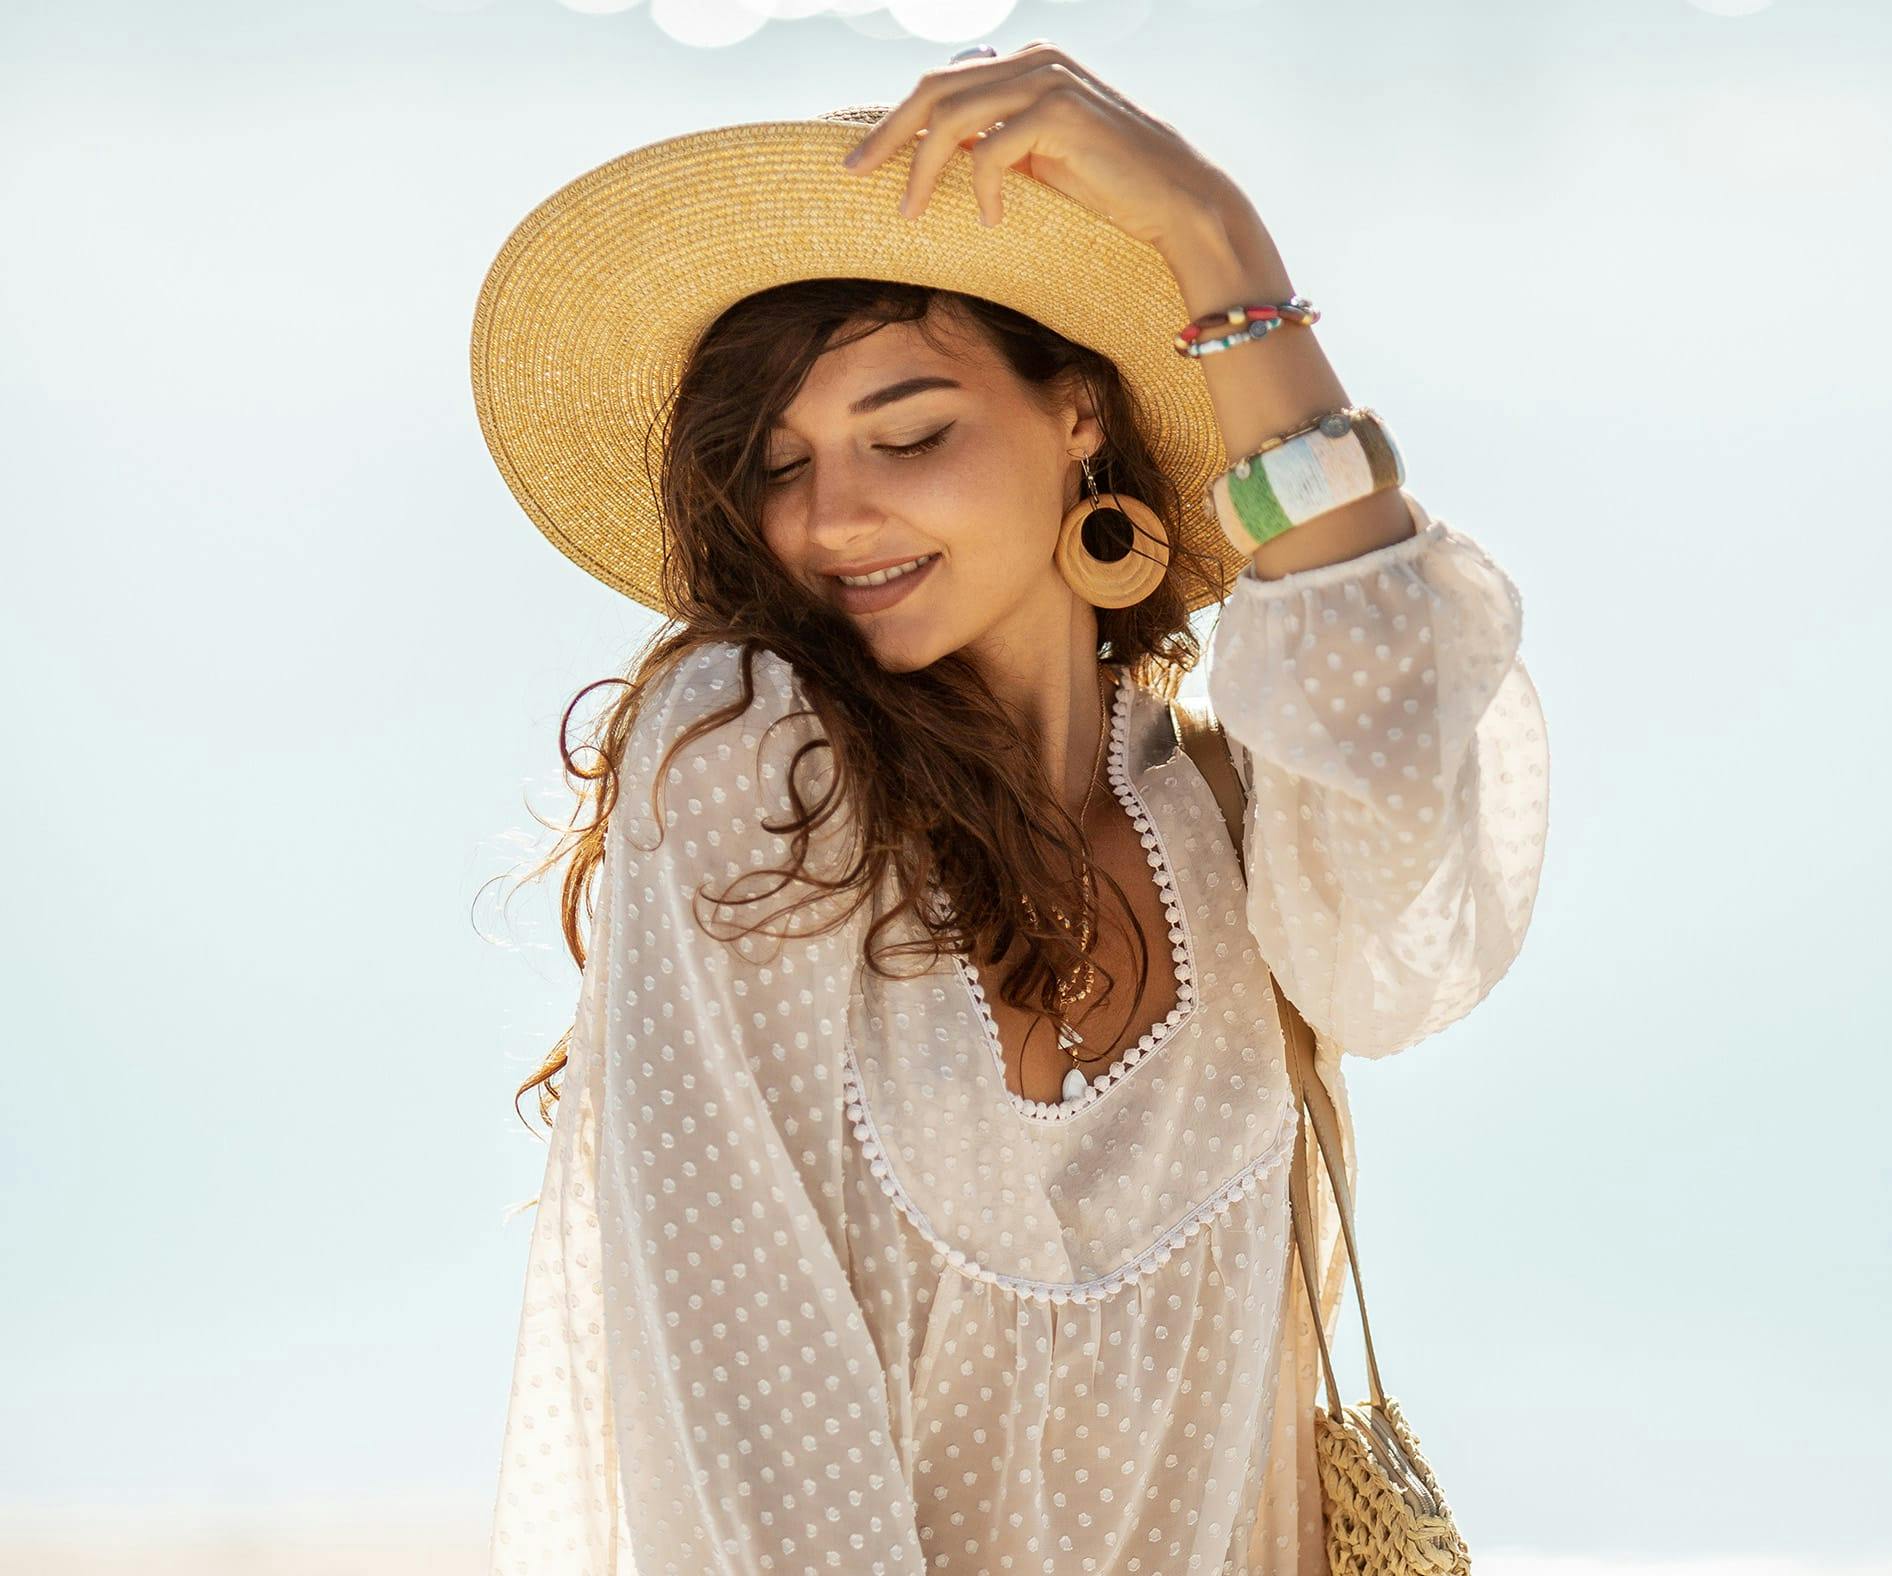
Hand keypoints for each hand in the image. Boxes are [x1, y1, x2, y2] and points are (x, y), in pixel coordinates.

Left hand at [841, 40, 1236, 253]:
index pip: (942, 81)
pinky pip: (990, 150)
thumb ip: (995, 140)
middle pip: (933, 89)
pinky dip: (981, 190)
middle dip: (886, 134)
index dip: (896, 119)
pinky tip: (990, 220)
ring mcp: (1048, 79)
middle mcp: (1035, 58)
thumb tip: (936, 155)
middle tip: (852, 173)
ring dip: (921, 169)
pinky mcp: (1060, 112)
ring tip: (908, 211)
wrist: (1176, 201)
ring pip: (952, 117)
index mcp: (1027, 61)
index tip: (863, 158)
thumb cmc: (1109, 187)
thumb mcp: (1039, 158)